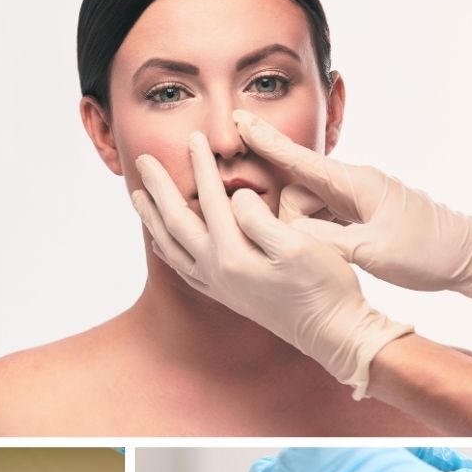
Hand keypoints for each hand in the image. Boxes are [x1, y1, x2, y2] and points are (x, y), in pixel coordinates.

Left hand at [132, 131, 411, 398]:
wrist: (333, 333)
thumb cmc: (324, 287)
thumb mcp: (298, 246)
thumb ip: (259, 220)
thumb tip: (237, 197)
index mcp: (233, 255)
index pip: (211, 199)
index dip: (202, 166)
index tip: (194, 138)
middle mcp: (217, 272)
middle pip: (177, 221)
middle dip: (159, 189)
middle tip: (143, 160)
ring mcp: (220, 286)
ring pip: (172, 247)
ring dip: (153, 219)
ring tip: (138, 197)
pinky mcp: (228, 296)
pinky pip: (185, 269)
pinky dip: (168, 251)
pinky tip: (163, 244)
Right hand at [234, 110, 471, 314]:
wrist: (469, 257)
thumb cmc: (428, 252)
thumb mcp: (373, 251)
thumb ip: (325, 240)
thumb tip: (286, 233)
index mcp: (355, 184)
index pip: (299, 159)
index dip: (266, 142)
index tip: (237, 120)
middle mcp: (353, 185)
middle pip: (297, 193)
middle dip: (289, 219)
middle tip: (315, 248)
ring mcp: (357, 200)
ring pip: (309, 210)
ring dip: (306, 232)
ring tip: (328, 258)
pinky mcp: (362, 217)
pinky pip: (325, 220)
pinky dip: (318, 235)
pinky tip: (323, 256)